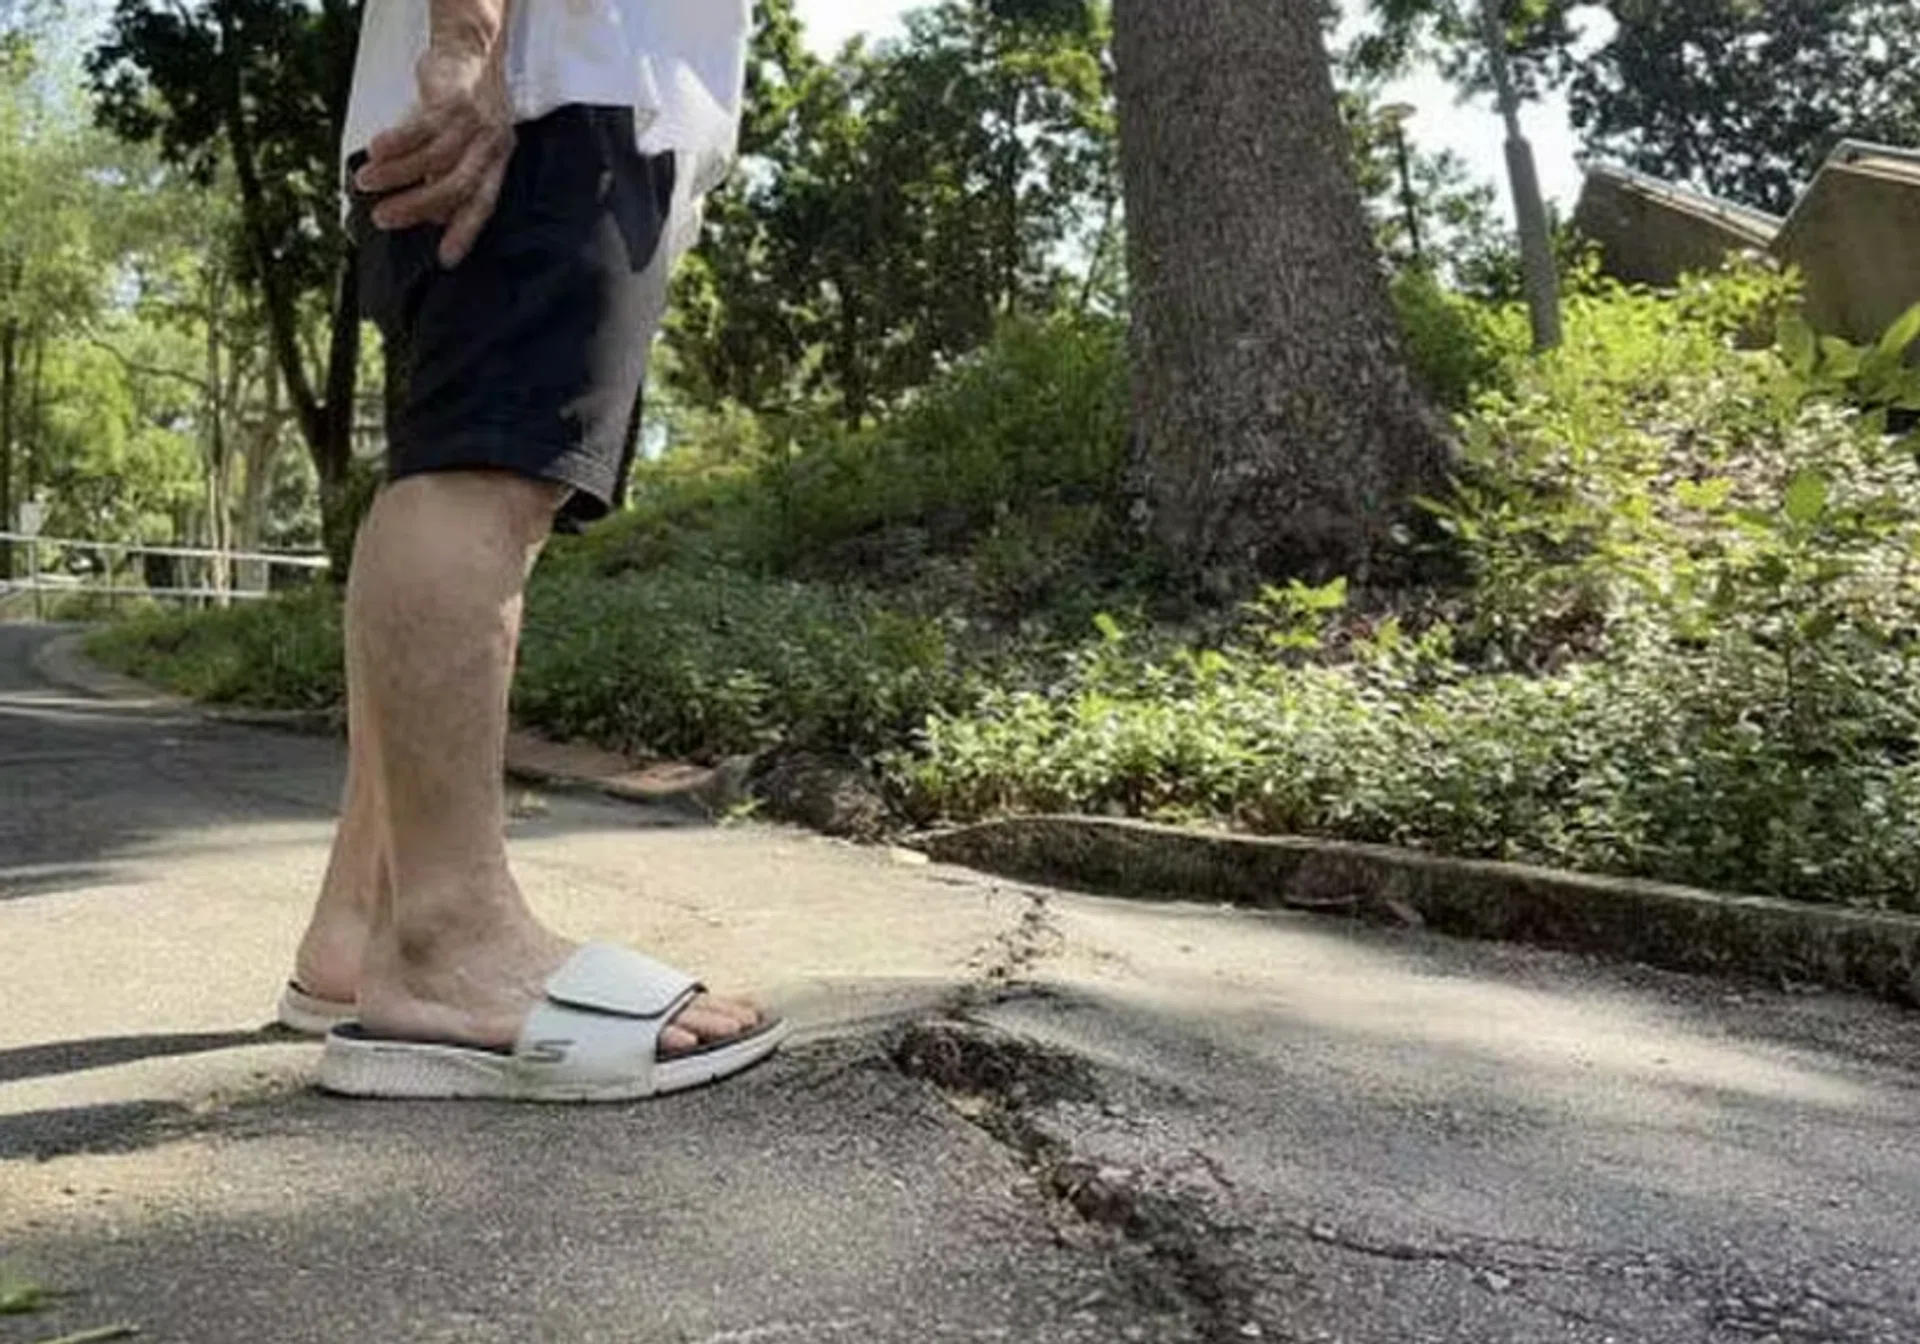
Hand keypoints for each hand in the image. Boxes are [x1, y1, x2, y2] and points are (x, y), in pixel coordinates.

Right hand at [355, 40, 514, 267]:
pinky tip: (373, 152)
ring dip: (396, 175)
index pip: (484, 205)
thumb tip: (428, 219)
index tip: (446, 260)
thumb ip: (450, 178)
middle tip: (383, 218)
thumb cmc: (464, 108)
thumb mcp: (468, 146)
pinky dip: (395, 142)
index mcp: (497, 164)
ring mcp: (472, 124)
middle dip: (416, 207)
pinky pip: (419, 127)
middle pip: (455, 186)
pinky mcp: (451, 101)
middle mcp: (489, 147)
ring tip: (366, 184)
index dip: (465, 233)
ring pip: (433, 158)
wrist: (472, 53)